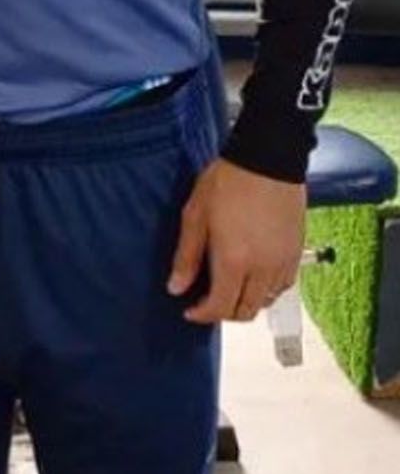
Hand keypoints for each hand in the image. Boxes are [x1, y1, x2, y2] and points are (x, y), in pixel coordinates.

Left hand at [167, 157, 305, 324]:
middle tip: (208, 300)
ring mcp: (283, 261)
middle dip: (224, 313)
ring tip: (230, 288)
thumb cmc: (228, 181)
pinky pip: (284, 285)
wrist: (268, 159)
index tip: (190, 310)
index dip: (202, 315)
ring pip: (267, 301)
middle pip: (246, 311)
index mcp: (234, 261)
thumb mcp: (196, 215)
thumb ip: (187, 256)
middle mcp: (263, 268)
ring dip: (247, 302)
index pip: (220, 307)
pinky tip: (254, 276)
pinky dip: (268, 290)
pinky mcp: (297, 251)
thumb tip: (176, 287)